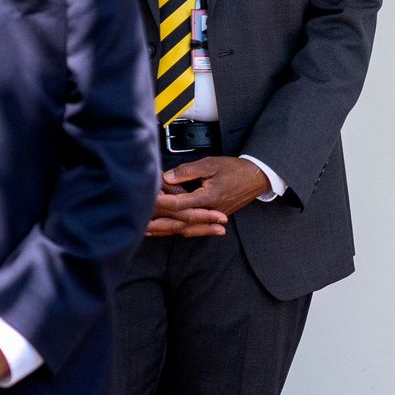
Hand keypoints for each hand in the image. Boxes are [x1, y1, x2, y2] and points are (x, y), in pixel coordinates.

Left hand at [146, 157, 269, 236]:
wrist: (256, 177)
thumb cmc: (235, 169)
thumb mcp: (211, 164)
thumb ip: (187, 171)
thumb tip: (167, 178)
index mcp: (208, 197)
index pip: (179, 204)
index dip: (161, 202)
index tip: (146, 200)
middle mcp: (210, 211)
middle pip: (179, 221)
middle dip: (158, 223)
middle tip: (139, 224)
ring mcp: (212, 216)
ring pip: (186, 228)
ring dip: (165, 230)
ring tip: (147, 231)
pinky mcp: (213, 217)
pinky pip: (194, 228)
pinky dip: (178, 230)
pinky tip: (167, 230)